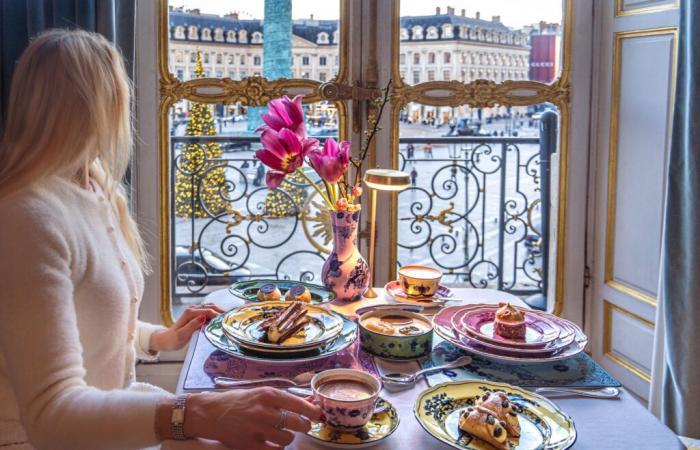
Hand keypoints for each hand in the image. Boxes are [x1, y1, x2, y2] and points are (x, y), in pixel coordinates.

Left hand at [150, 304, 224, 351]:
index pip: (208, 311)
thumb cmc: (172, 340)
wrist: (165, 340)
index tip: (226, 321)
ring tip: (226, 319)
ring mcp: (193, 312)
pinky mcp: (195, 315)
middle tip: (229, 319)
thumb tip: (203, 317)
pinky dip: (214, 313)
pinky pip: (207, 311)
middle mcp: (192, 310)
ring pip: (209, 307)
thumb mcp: (182, 335)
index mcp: (190, 313)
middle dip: (220, 311)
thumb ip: (192, 325)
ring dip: (218, 311)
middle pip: (210, 306)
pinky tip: (219, 320)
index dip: (218, 315)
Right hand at [185, 387, 321, 448]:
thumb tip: (308, 403)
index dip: (312, 411)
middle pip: (297, 423)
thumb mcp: (260, 392)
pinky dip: (277, 448)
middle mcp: (264, 411)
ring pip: (287, 439)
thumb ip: (282, 399)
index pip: (298, 404)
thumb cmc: (238, 401)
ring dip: (288, 438)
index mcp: (268, 394)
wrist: (210, 413)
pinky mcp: (249, 445)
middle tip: (302, 426)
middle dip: (303, 426)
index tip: (317, 415)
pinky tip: (272, 443)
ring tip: (282, 434)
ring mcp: (256, 429)